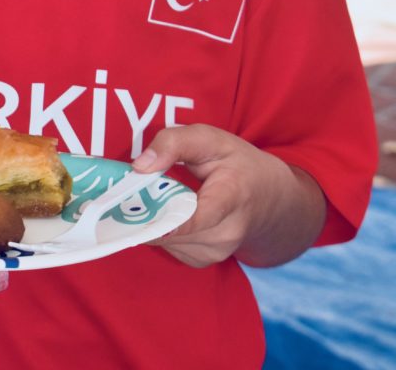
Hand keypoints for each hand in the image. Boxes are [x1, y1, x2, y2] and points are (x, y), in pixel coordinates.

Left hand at [132, 124, 326, 267]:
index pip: (194, 219)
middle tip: (127, 190)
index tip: (131, 212)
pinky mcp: (204, 260)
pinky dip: (161, 229)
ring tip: (151, 195)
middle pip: (170, 229)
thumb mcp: (209, 138)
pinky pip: (169, 246)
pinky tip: (168, 210)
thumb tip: (139, 167)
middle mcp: (225, 233)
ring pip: (165, 240)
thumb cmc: (237, 163)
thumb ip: (173, 143)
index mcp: (230, 198)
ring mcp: (216, 252)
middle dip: (145, 211)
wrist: (271, 199)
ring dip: (152, 220)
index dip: (161, 219)